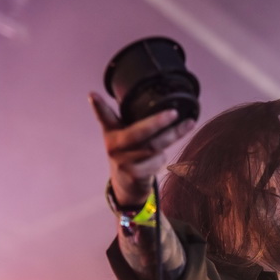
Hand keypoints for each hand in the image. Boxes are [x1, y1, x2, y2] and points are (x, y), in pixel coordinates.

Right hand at [89, 92, 195, 206]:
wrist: (126, 185)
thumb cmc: (129, 153)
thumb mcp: (125, 136)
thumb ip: (130, 119)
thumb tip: (150, 98)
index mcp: (111, 133)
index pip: (104, 118)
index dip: (98, 107)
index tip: (93, 95)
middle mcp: (114, 147)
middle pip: (138, 133)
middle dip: (157, 122)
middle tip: (174, 113)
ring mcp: (123, 162)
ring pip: (153, 147)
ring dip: (172, 136)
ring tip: (186, 125)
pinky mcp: (134, 175)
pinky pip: (156, 161)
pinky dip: (163, 157)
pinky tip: (161, 156)